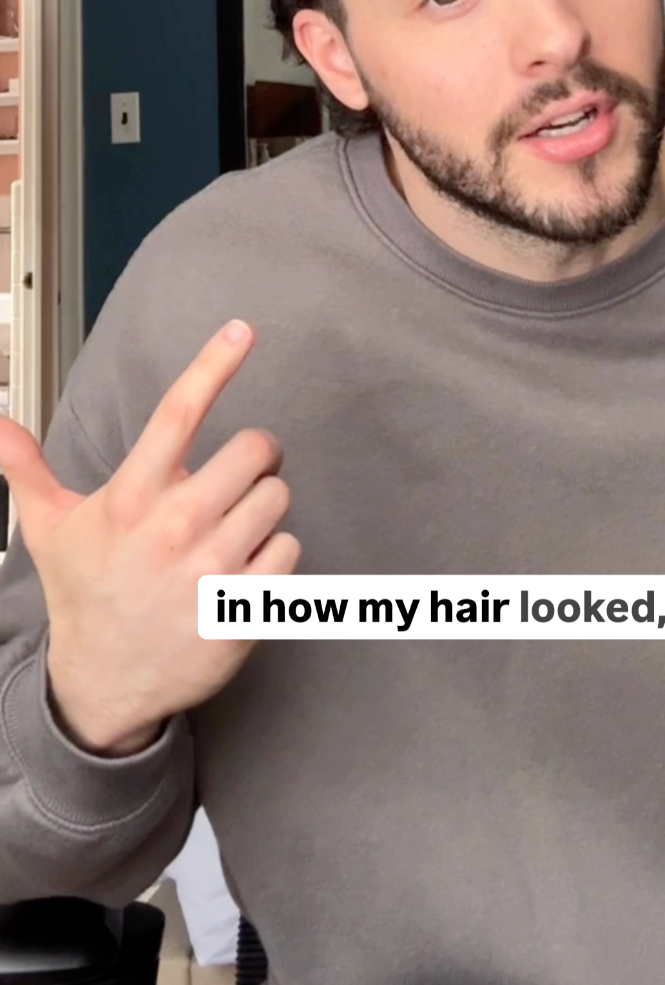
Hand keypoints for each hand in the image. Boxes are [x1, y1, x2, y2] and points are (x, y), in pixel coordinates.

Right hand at [0, 320, 299, 755]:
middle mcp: (174, 528)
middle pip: (255, 450)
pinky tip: (240, 573)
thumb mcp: (48, 527)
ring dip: (262, 509)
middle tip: (236, 478)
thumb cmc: (84, 593)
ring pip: (278, 499)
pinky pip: (289, 552)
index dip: (212, 365)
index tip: (241, 329)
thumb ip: (25, 468)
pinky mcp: (242, 609)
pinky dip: (273, 558)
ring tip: (229, 532)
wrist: (104, 684)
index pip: (178, 414)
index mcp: (131, 498)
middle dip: (254, 458)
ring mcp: (211, 570)